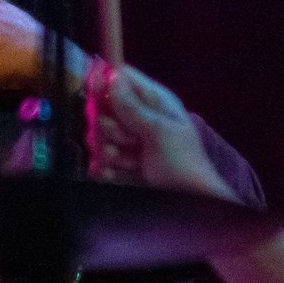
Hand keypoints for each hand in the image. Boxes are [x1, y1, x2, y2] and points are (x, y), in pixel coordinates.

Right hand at [84, 60, 236, 199]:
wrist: (189, 205)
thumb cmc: (184, 164)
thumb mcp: (161, 132)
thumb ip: (134, 108)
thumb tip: (112, 78)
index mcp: (154, 102)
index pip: (123, 77)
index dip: (105, 81)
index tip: (94, 94)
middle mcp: (139, 118)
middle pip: (103, 107)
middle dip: (107, 125)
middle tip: (126, 139)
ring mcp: (128, 142)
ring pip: (98, 135)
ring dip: (106, 150)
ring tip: (125, 162)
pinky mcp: (120, 164)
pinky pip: (98, 158)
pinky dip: (103, 167)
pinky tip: (114, 174)